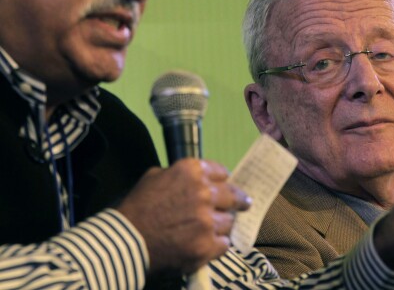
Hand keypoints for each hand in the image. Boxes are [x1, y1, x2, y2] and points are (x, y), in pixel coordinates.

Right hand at [116, 159, 250, 273]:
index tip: (225, 185)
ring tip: (210, 230)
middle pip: (233, 196)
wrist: (126, 239)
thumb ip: (178, 175)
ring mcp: (208, 220)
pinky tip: (206, 244)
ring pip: (229, 222)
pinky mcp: (207, 245)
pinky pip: (224, 244)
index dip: (223, 180)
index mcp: (192, 171)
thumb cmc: (137, 207)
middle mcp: (204, 193)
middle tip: (244, 204)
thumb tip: (194, 179)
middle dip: (239, 200)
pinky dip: (217, 245)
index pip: (221, 173)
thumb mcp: (155, 177)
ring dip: (221, 225)